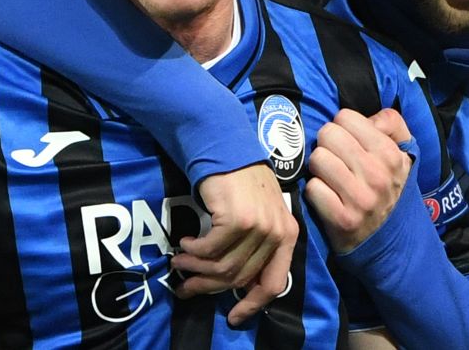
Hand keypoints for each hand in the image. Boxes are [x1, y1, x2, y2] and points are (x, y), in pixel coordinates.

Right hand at [171, 162, 297, 325]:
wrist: (228, 149)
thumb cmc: (242, 183)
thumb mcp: (261, 215)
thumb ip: (257, 248)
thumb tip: (238, 286)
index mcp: (288, 235)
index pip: (274, 283)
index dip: (253, 305)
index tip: (234, 318)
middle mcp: (277, 233)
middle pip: (241, 278)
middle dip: (209, 287)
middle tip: (186, 288)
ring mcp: (258, 226)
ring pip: (223, 266)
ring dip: (196, 268)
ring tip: (179, 261)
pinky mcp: (237, 219)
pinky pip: (210, 249)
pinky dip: (194, 250)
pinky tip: (185, 242)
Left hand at [304, 108, 412, 252]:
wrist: (392, 241)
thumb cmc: (390, 187)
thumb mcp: (403, 152)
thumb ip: (392, 123)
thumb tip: (369, 117)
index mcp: (390, 153)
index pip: (345, 117)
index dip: (342, 128)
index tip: (348, 144)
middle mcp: (377, 174)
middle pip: (327, 134)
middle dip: (328, 145)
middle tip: (336, 160)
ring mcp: (359, 198)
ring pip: (317, 159)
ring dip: (319, 168)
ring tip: (331, 178)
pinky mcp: (342, 219)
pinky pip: (312, 188)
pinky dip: (315, 192)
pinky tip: (327, 197)